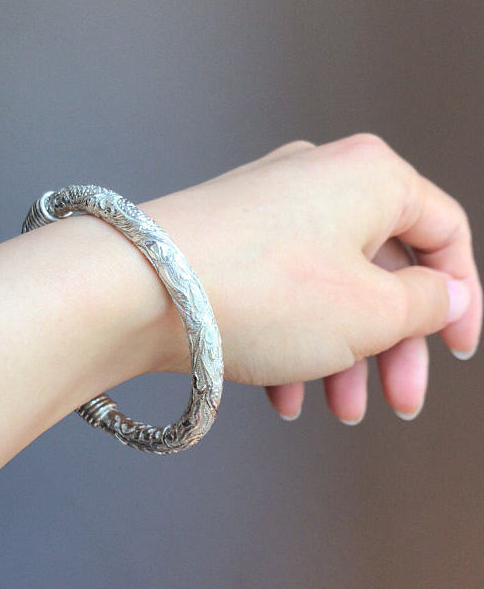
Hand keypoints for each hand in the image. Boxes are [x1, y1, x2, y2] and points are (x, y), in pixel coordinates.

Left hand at [142, 134, 480, 422]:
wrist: (136, 290)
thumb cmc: (262, 292)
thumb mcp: (372, 312)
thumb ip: (427, 305)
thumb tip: (448, 294)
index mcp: (372, 176)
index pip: (444, 231)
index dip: (462, 297)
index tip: (456, 352)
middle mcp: (322, 178)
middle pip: (386, 268)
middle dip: (396, 346)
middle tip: (399, 402)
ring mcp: (270, 206)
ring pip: (332, 288)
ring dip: (345, 355)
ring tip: (339, 411)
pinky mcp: (230, 239)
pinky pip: (283, 293)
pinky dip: (294, 343)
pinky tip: (284, 398)